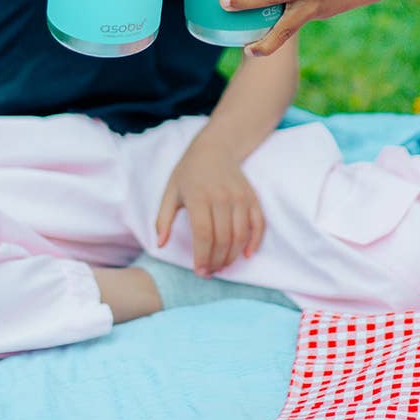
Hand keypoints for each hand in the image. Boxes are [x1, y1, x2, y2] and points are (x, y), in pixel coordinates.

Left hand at [154, 143, 264, 275]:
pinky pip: (258, 223)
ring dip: (233, 256)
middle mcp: (221, 197)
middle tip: (209, 272)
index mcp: (199, 197)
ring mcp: (239, 197)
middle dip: (216, 261)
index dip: (202, 257)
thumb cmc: (189, 172)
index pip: (203, 234)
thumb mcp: (170, 192)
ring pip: (240, 235)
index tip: (199, 271)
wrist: (215, 147)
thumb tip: (160, 245)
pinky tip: (247, 254)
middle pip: (223, 238)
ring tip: (222, 265)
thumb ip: (163, 219)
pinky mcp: (251, 197)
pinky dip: (255, 241)